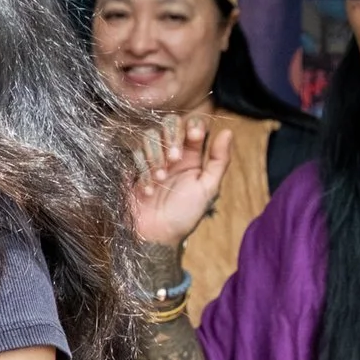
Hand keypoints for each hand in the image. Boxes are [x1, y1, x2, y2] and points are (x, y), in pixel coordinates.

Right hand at [127, 112, 233, 250]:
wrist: (156, 235)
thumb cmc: (184, 215)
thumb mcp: (208, 189)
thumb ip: (219, 160)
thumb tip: (228, 132)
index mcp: (192, 156)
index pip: (193, 125)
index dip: (193, 126)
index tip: (194, 136)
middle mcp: (171, 153)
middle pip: (169, 123)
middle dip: (171, 137)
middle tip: (174, 160)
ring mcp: (150, 159)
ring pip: (149, 136)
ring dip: (155, 156)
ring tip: (160, 180)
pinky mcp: (132, 168)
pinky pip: (133, 155)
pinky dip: (142, 171)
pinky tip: (148, 189)